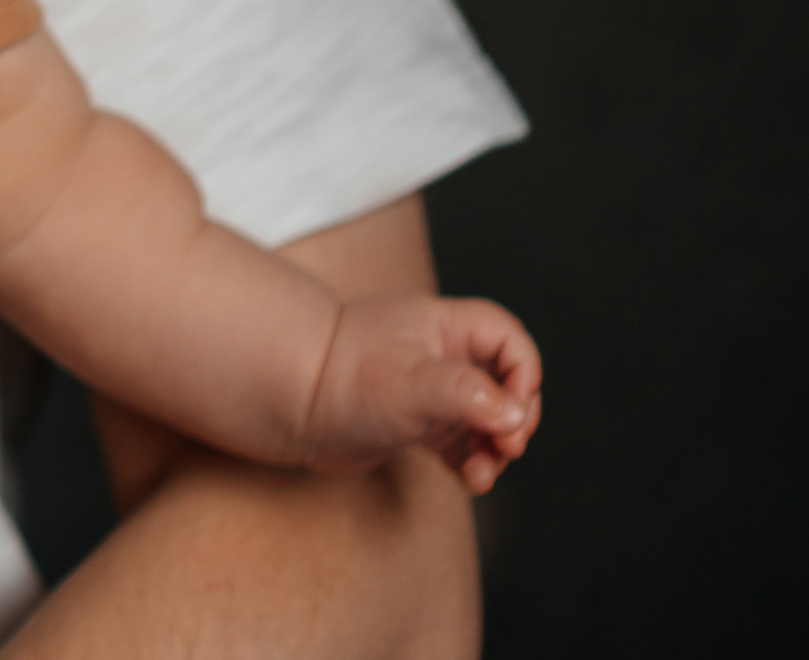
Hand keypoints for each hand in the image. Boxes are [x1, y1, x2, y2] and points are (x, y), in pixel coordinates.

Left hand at [303, 292, 541, 491]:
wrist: (286, 407)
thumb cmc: (342, 381)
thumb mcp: (410, 383)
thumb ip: (466, 395)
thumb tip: (514, 415)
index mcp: (441, 327)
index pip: (506, 339)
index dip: (523, 373)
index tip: (513, 410)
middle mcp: (437, 355)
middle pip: (504, 382)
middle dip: (514, 419)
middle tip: (507, 448)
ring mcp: (426, 391)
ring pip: (484, 418)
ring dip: (494, 448)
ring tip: (483, 473)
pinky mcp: (413, 424)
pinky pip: (460, 443)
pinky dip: (472, 462)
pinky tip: (470, 481)